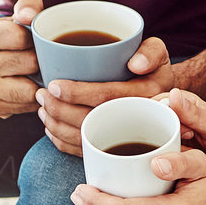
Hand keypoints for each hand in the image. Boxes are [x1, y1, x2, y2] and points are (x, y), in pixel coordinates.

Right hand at [0, 0, 42, 116]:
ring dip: (39, 81)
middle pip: (30, 63)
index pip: (21, 37)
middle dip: (40, 59)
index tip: (31, 39)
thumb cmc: (8, 34)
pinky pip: (27, 105)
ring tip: (35, 71)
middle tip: (38, 56)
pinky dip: (34, 96)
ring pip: (30, 89)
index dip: (34, 38)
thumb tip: (29, 16)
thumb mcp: (16, 13)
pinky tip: (28, 85)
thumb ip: (28, 5)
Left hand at [36, 33, 178, 156]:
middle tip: (41, 94)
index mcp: (145, 97)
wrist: (163, 100)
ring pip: (83, 139)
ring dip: (56, 126)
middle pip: (89, 121)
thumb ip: (151, 52)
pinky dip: (62, 142)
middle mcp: (134, 121)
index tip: (54, 85)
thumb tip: (135, 64)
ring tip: (42, 107)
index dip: (77, 93)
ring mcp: (122, 139)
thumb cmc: (154, 71)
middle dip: (59, 110)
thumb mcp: (158, 53)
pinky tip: (51, 127)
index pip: (106, 97)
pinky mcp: (111, 149)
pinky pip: (83, 151)